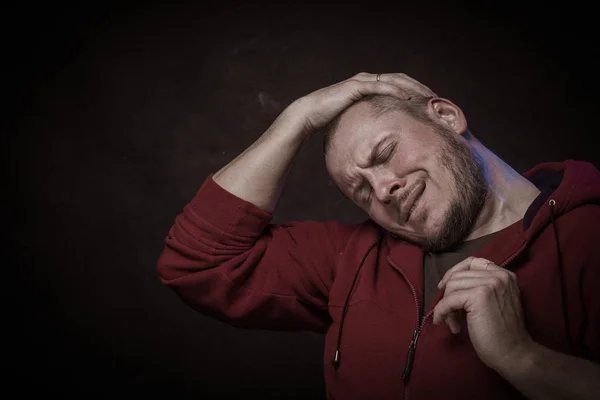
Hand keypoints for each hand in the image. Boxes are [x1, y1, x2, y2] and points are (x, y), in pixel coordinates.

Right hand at [290, 72, 435, 134]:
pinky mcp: (356, 86)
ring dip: (412, 86)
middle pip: (400, 79)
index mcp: (368, 86)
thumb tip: (379, 142)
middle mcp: (367, 80)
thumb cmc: (329, 121)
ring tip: (427, 97)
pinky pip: (380, 86)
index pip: (397, 84)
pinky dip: (395, 90)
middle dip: (419, 87)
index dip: (414, 91)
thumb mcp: (354, 122)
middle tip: (436, 98)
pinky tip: (408, 98)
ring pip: (394, 79)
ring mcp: (362, 81)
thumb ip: (367, 124)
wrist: (309, 115)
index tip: (428, 103)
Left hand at [433, 256, 533, 369]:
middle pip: (458, 275)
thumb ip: (478, 287)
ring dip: (446, 306)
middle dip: (449, 296)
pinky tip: (444, 323)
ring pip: (452, 286)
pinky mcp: (479, 296)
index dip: (455, 272)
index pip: (472, 262)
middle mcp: (499, 275)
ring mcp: (490, 283)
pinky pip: (448, 300)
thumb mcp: (494, 301)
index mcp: (504, 274)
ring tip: (453, 323)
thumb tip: (447, 283)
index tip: (445, 287)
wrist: (514, 353)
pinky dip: (441, 311)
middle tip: (451, 315)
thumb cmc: (501, 332)